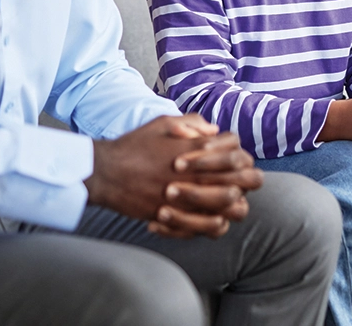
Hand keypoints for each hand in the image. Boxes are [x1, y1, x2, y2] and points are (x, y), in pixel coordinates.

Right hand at [84, 116, 251, 237]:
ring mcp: (191, 199)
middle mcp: (199, 175)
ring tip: (223, 203)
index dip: (241, 160)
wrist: (106, 173)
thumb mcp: (164, 122)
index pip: (240, 156)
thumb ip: (193, 123)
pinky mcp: (179, 218)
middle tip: (235, 183)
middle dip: (245, 181)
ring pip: (234, 209)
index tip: (231, 163)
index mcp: (199, 151)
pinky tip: (205, 218)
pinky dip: (213, 224)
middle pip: (246, 181)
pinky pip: (211, 229)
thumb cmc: (135, 145)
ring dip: (234, 205)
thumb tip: (215, 130)